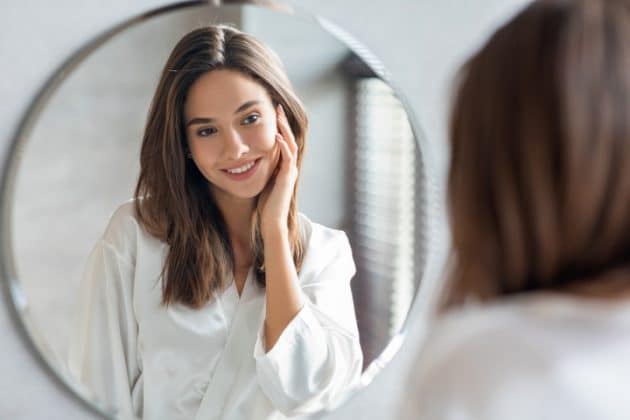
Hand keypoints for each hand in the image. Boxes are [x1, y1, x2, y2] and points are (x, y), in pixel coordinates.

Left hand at [260, 104, 297, 236]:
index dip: (280, 128)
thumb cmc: (265, 206)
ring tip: (278, 115)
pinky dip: (282, 145)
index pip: (284, 142)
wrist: (272, 222)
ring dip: (284, 129)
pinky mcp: (287, 178)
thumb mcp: (263, 183)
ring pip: (290, 144)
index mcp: (284, 168)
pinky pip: (287, 157)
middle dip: (283, 123)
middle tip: (277, 107)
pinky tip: (276, 135)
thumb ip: (262, 172)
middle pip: (289, 139)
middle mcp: (290, 167)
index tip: (273, 114)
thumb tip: (251, 162)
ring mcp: (290, 172)